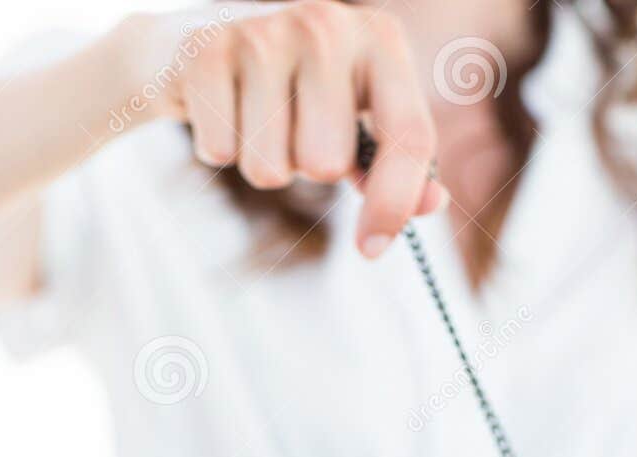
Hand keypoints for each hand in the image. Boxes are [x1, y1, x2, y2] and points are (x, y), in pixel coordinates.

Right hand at [112, 3, 445, 253]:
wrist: (207, 47)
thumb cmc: (298, 92)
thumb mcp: (358, 118)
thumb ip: (396, 164)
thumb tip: (430, 203)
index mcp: (381, 42)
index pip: (409, 136)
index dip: (394, 202)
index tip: (372, 249)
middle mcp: (328, 27)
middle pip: (326, 164)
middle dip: (304, 167)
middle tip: (293, 130)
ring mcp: (265, 33)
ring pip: (269, 168)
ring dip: (261, 162)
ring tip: (257, 118)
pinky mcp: (206, 50)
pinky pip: (220, 152)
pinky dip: (217, 148)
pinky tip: (223, 110)